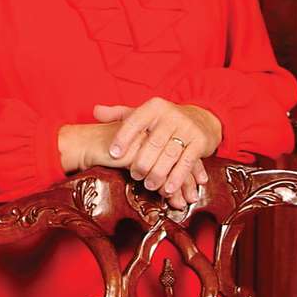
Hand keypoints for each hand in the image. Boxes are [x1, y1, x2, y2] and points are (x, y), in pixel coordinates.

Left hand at [92, 99, 220, 208]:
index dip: (123, 137)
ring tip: (149, 185)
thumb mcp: (143, 113)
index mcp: (154, 107)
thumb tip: (95, 111)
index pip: (135, 121)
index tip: (113, 153)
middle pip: (153, 142)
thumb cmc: (163, 120)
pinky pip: (187, 162)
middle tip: (134, 175)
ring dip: (159, 173)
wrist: (201, 119)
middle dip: (142, 161)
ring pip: (170, 154)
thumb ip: (118, 114)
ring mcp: (187, 128)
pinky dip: (177, 178)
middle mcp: (171, 115)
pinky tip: (169, 190)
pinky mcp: (200, 142)